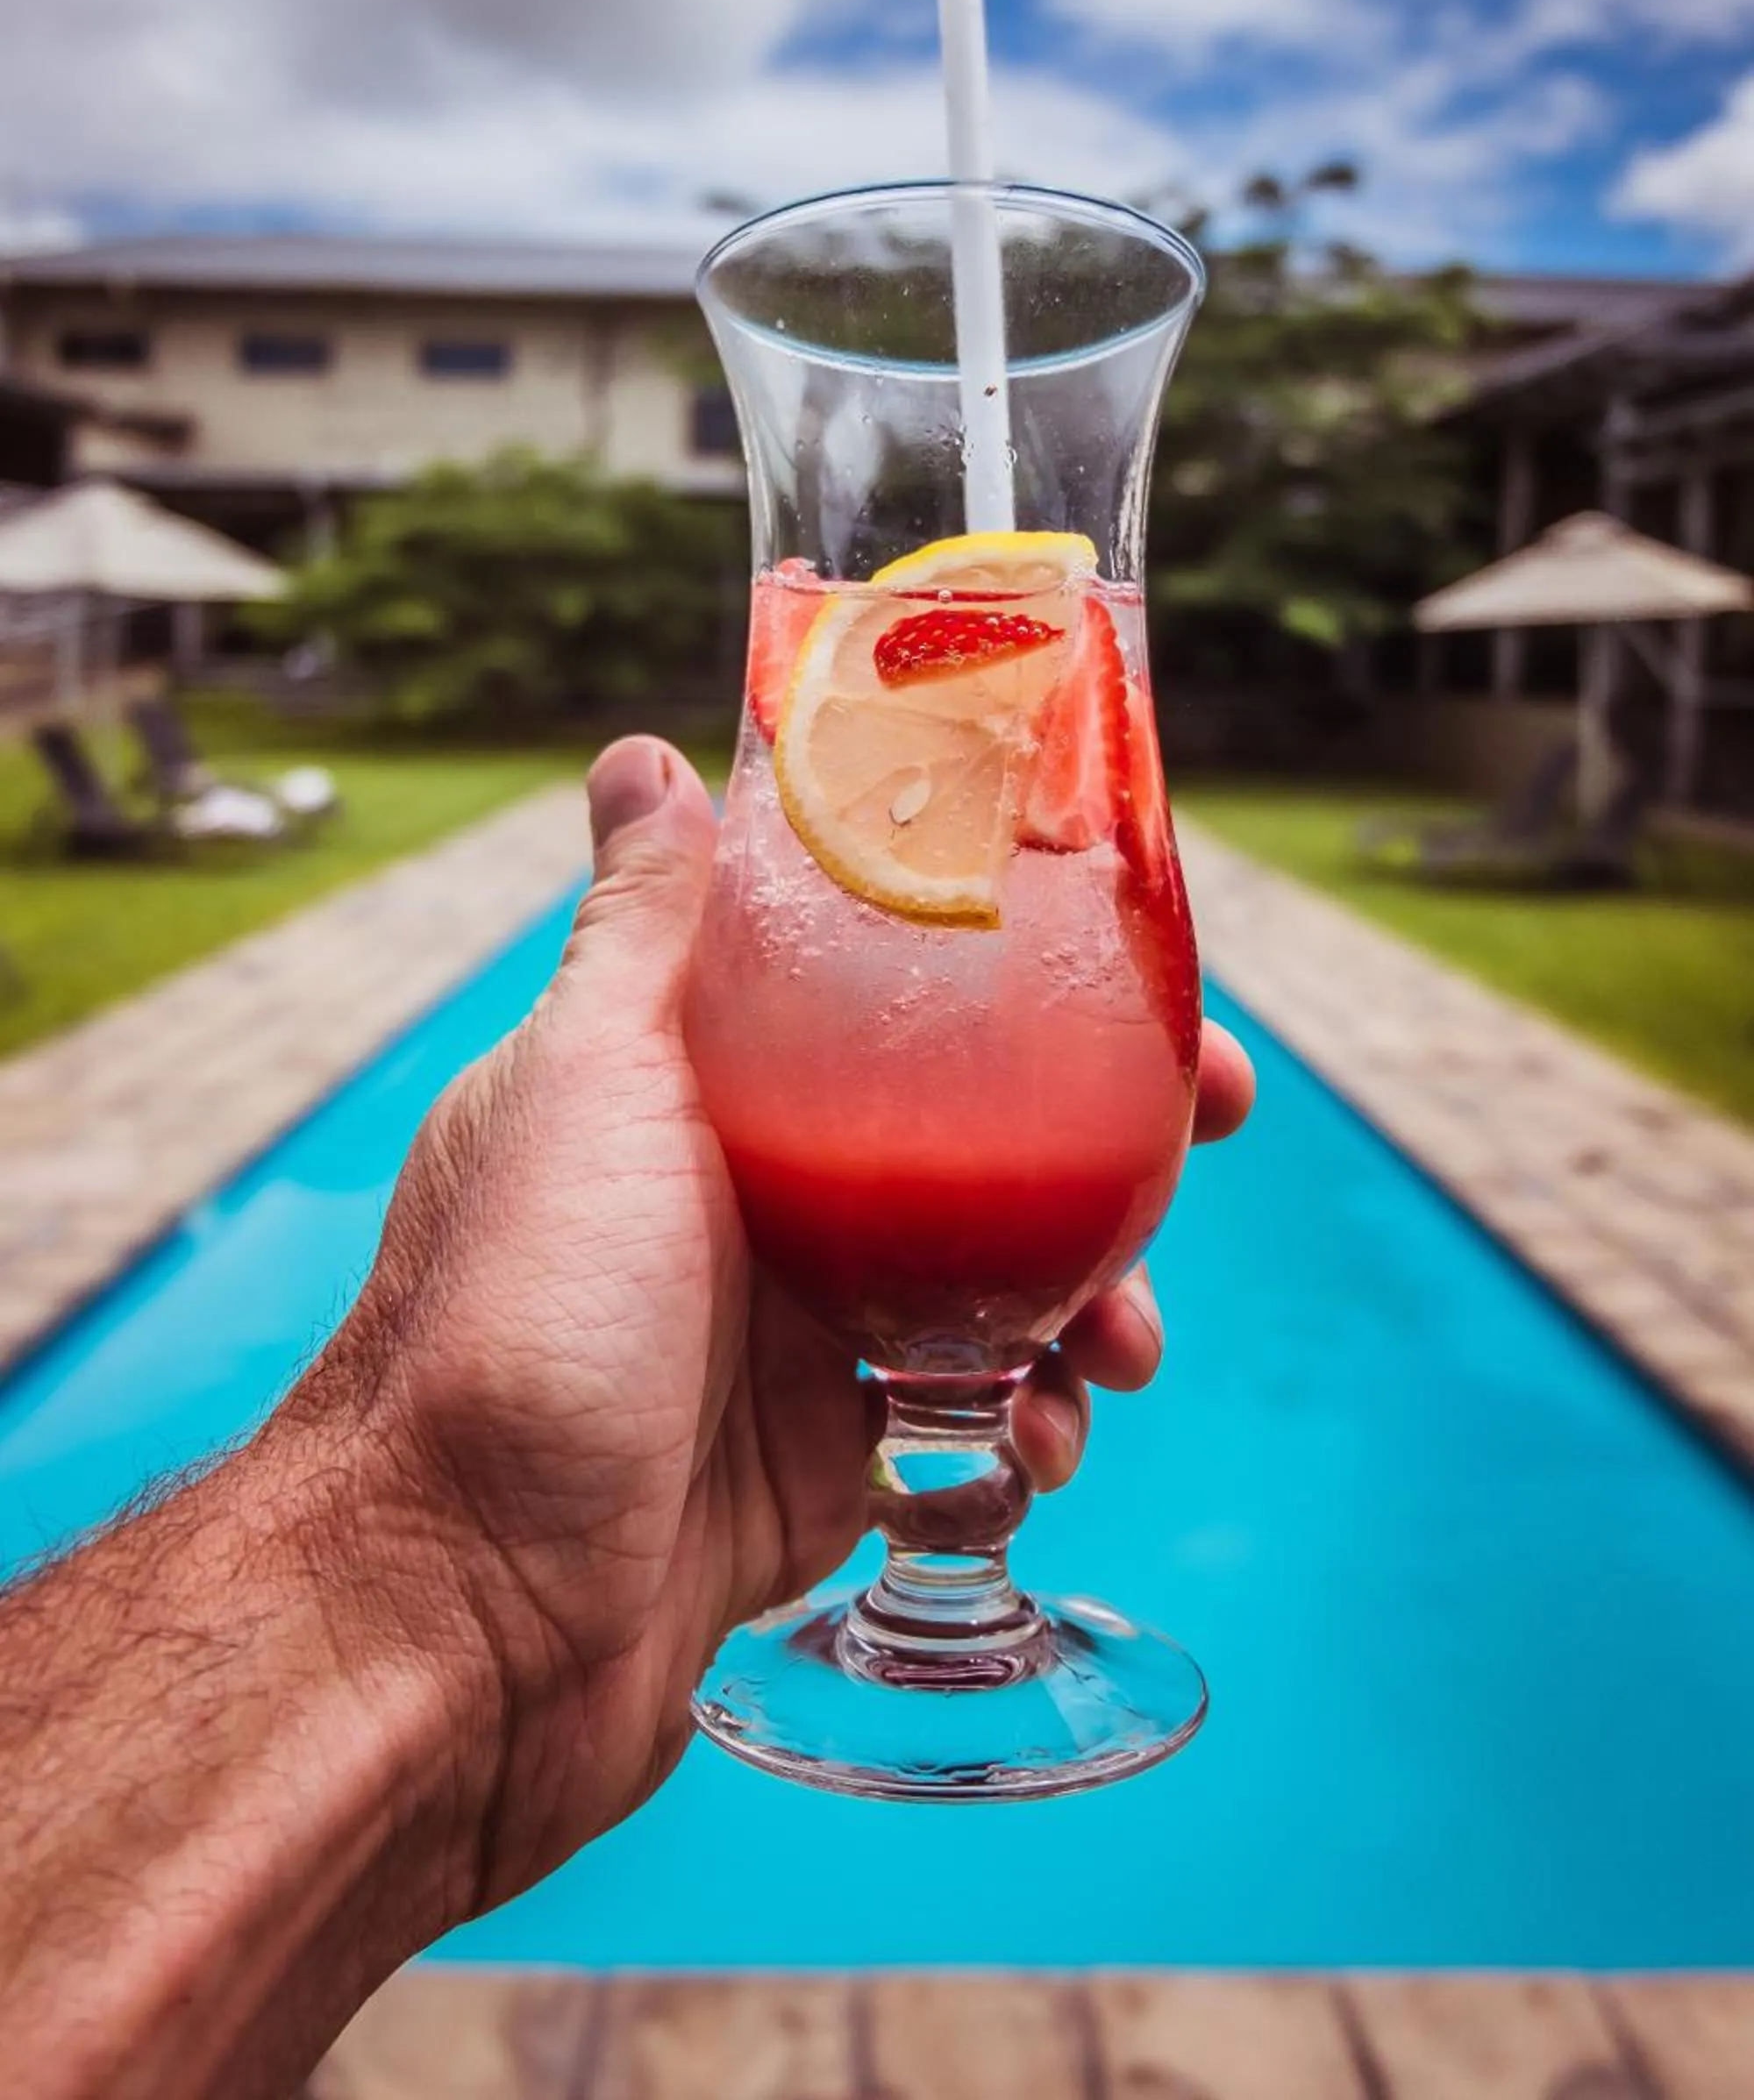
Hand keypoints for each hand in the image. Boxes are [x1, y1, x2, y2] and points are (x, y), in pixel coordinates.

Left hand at [293, 737, 1253, 1918]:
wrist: (459, 1622)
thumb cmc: (512, 1325)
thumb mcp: (585, 1088)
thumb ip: (641, 931)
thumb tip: (643, 757)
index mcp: (697, 1091)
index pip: (890, 996)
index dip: (1020, 969)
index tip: (1133, 961)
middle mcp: (750, 1200)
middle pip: (969, 1136)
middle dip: (1103, 1133)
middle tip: (1205, 1128)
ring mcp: (786, 1340)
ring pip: (992, 1285)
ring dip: (1089, 1298)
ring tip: (1120, 1348)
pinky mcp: (817, 1468)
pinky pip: (965, 1425)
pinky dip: (1026, 1429)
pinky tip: (1036, 1447)